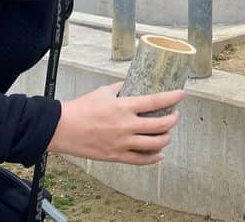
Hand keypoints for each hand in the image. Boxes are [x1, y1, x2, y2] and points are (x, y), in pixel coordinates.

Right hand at [48, 82, 183, 165]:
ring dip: (166, 138)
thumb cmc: (81, 108)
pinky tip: (159, 154)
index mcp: (124, 106)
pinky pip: (141, 160)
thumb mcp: (103, 91)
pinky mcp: (116, 156)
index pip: (156, 101)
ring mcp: (122, 143)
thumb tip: (133, 84)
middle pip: (161, 125)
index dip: (173, 97)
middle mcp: (126, 125)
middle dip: (173, 119)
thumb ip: (121, 88)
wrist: (61, 128)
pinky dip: (154, 158)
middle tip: (175, 115)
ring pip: (155, 144)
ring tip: (167, 133)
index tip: (183, 93)